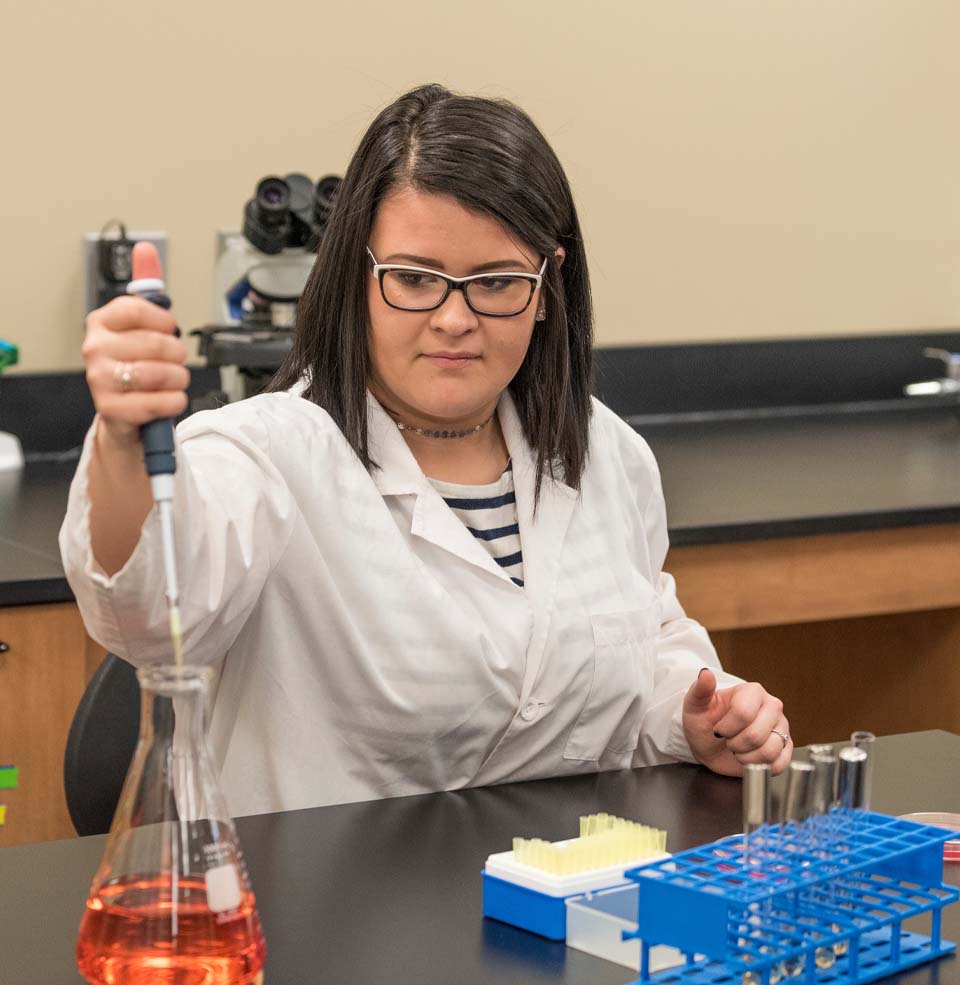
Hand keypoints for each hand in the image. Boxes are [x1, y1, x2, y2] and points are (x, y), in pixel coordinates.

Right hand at [82, 242, 188, 445]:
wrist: (125, 412)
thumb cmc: (136, 363)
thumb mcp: (142, 324)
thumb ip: (147, 286)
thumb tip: (145, 248)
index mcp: (101, 321)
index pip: (139, 308)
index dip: (165, 322)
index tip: (168, 329)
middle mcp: (94, 348)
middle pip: (158, 344)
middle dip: (178, 355)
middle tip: (174, 362)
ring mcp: (99, 379)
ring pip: (161, 374)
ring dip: (179, 379)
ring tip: (173, 381)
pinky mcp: (111, 409)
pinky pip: (160, 402)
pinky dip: (174, 402)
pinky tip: (168, 399)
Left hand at [682, 668, 790, 776]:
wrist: (711, 744)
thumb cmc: (704, 722)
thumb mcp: (696, 705)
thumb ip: (700, 689)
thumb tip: (705, 673)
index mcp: (753, 691)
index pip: (744, 713)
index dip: (726, 728)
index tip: (718, 729)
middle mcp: (772, 707)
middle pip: (756, 735)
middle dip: (735, 744)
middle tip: (728, 740)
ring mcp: (782, 727)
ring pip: (769, 751)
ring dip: (746, 757)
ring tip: (738, 749)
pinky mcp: (786, 748)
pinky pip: (779, 764)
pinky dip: (759, 767)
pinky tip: (749, 759)